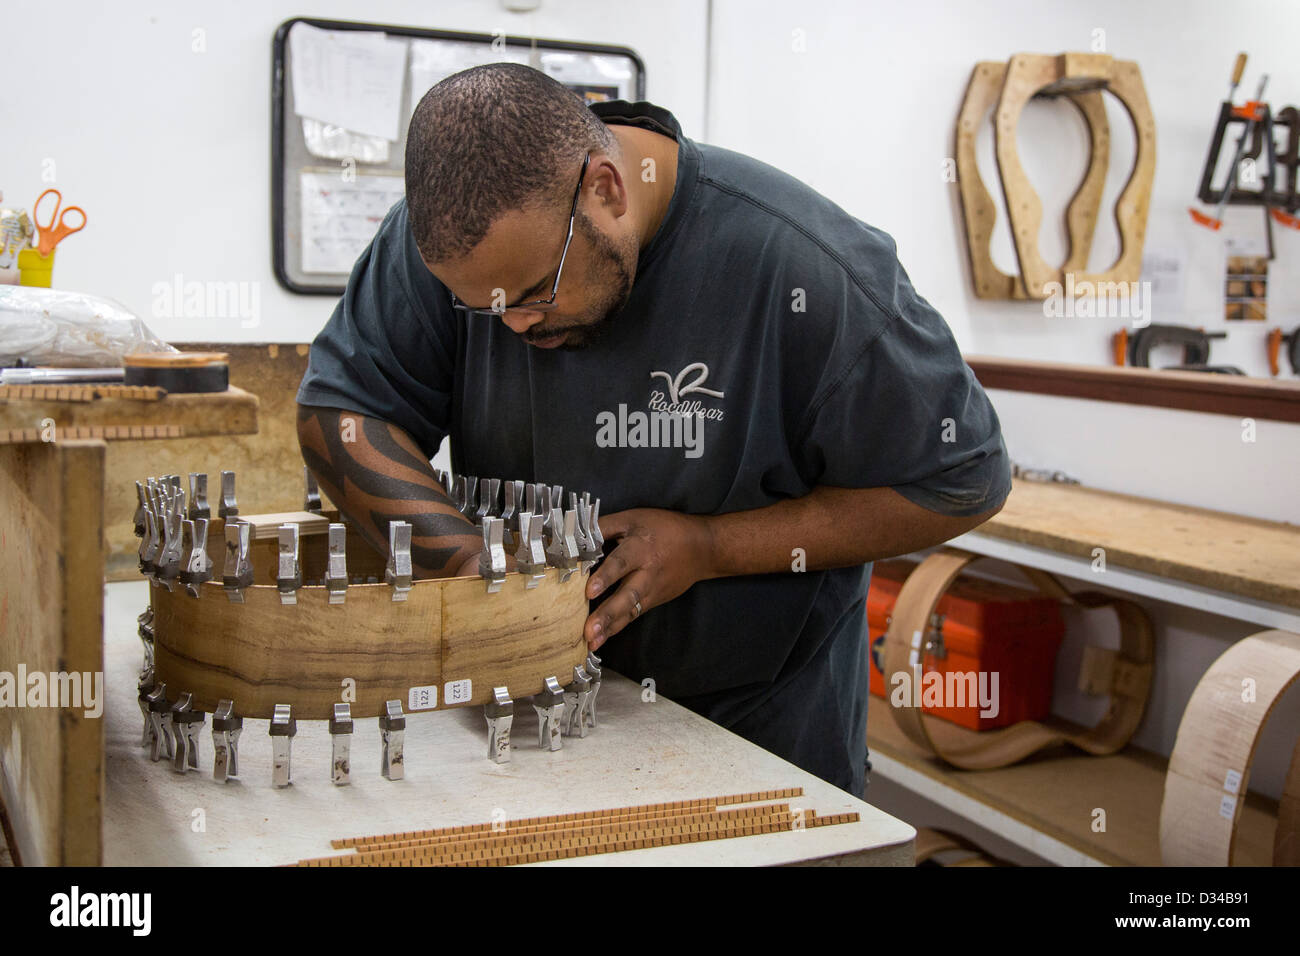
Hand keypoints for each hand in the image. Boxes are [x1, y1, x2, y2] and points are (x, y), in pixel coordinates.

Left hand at [583, 508, 714, 651]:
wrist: (702, 548)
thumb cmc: (665, 529)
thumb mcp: (634, 518)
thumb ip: (604, 527)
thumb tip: (576, 537)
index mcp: (641, 548)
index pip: (621, 563)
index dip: (605, 577)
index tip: (589, 591)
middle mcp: (647, 573)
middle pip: (627, 595)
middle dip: (608, 614)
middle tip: (589, 630)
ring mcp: (652, 591)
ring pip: (630, 612)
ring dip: (610, 628)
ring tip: (592, 642)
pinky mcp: (653, 602)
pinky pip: (632, 616)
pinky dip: (616, 628)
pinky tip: (601, 639)